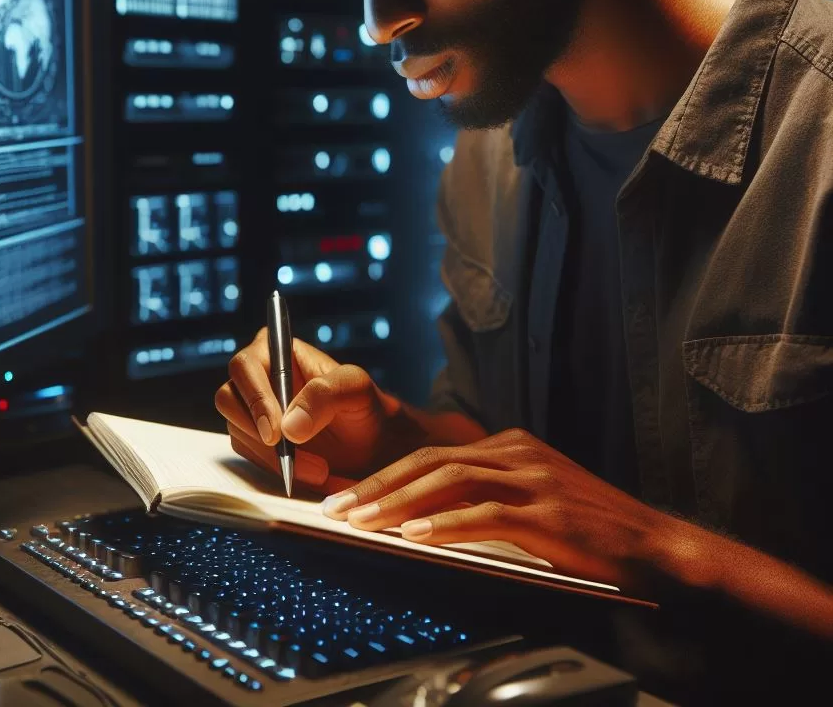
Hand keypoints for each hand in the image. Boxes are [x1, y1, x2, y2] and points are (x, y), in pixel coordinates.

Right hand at [215, 329, 405, 491]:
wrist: (372, 446)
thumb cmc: (365, 408)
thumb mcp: (357, 390)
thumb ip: (326, 394)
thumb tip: (289, 425)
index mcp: (278, 351)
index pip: (245, 366)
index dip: (255, 398)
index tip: (276, 433)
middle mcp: (258, 377)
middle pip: (229, 400)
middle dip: (258, 433)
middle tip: (291, 459)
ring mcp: (253, 409)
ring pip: (237, 431)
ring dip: (272, 457)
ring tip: (318, 469)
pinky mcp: (254, 438)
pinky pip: (248, 455)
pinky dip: (274, 469)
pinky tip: (306, 473)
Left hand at [321, 428, 673, 588]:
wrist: (657, 548)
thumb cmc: (589, 533)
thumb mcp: (531, 501)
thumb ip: (485, 498)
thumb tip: (421, 519)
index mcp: (509, 446)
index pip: (432, 453)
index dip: (385, 475)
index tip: (348, 496)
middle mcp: (517, 453)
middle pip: (432, 461)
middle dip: (378, 486)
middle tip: (338, 508)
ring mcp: (534, 479)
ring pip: (451, 481)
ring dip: (399, 504)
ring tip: (362, 523)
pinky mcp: (549, 514)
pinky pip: (486, 514)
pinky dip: (445, 524)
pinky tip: (415, 537)